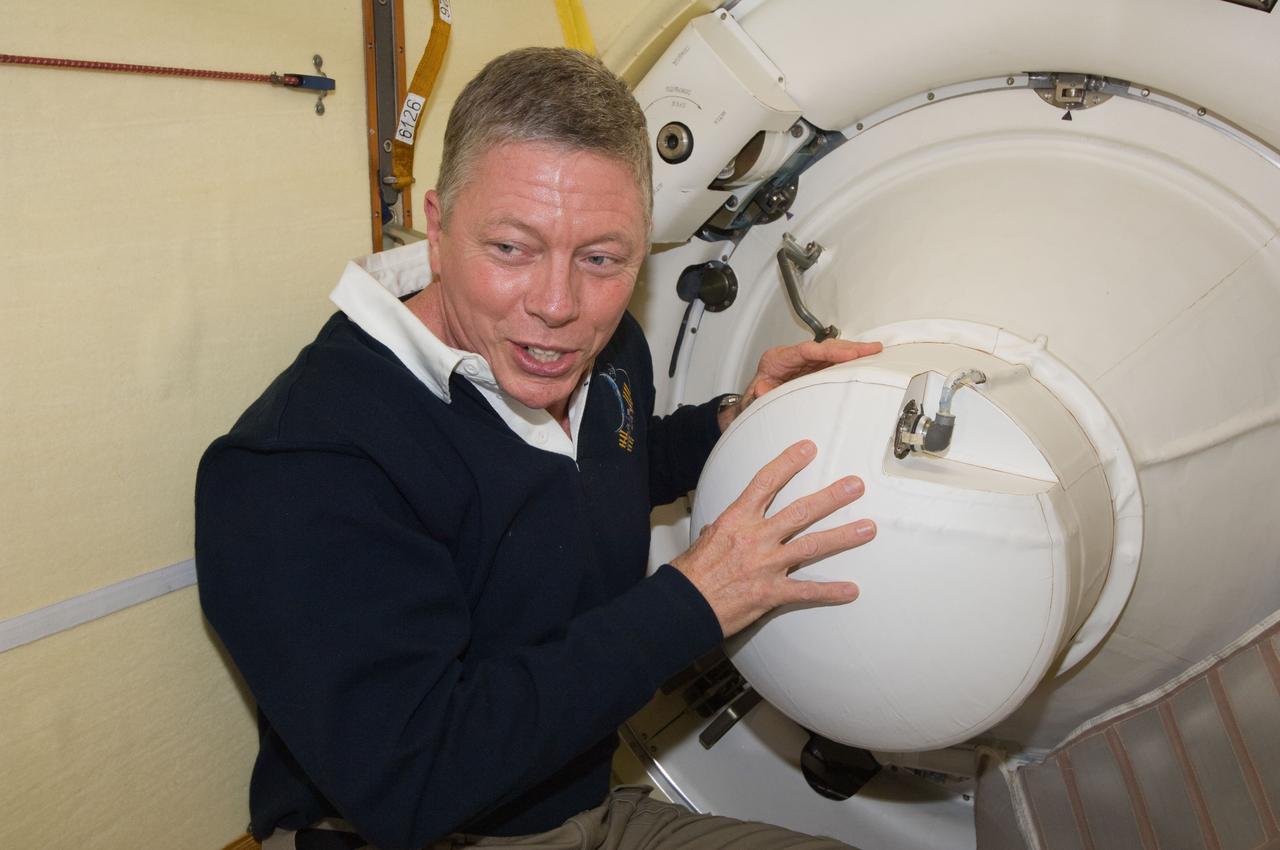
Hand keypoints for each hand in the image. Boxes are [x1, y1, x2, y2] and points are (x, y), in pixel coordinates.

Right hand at [672, 439, 875, 637]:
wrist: (683, 606)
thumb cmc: (690, 575)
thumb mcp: (705, 539)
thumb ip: (726, 528)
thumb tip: (730, 524)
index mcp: (737, 520)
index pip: (766, 482)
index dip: (788, 463)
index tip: (808, 449)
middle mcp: (755, 538)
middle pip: (800, 511)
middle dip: (831, 497)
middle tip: (855, 485)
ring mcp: (766, 565)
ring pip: (812, 545)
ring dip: (843, 536)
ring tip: (867, 528)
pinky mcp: (771, 593)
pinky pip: (807, 591)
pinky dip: (831, 592)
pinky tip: (851, 590)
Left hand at [719, 339, 882, 430]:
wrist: (751, 405)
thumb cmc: (754, 400)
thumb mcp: (753, 400)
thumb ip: (758, 395)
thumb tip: (761, 389)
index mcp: (777, 360)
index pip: (807, 351)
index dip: (829, 352)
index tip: (848, 354)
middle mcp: (792, 357)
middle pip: (824, 347)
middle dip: (849, 348)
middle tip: (871, 349)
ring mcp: (804, 362)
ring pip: (831, 352)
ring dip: (853, 351)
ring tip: (874, 351)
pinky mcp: (813, 369)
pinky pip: (833, 361)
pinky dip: (849, 360)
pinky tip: (864, 360)